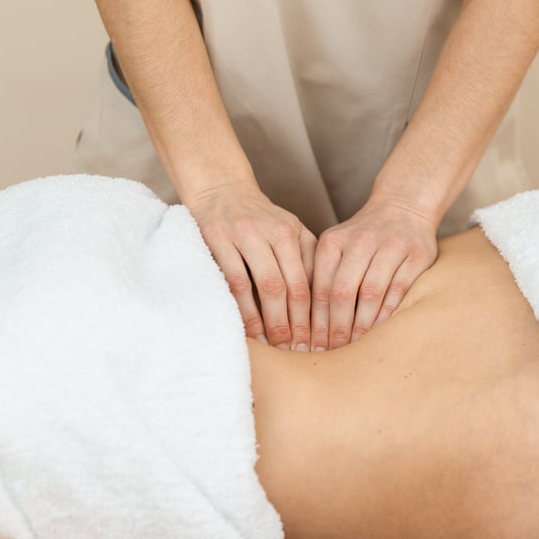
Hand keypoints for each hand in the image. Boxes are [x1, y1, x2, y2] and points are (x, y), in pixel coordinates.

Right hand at [185, 180, 316, 349]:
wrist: (220, 190)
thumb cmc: (259, 218)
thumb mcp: (288, 229)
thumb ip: (306, 257)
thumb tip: (322, 300)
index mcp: (289, 232)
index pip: (305, 280)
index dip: (311, 313)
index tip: (315, 338)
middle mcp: (268, 232)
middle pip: (286, 285)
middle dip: (292, 321)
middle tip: (296, 348)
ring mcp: (241, 236)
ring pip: (261, 284)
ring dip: (267, 319)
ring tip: (272, 343)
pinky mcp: (216, 241)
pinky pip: (232, 281)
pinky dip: (241, 308)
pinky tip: (247, 327)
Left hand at [311, 198, 437, 350]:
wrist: (403, 207)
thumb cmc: (362, 238)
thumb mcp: (336, 247)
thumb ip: (321, 277)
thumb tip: (305, 324)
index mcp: (333, 241)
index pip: (320, 287)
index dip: (316, 320)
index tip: (313, 344)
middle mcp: (361, 240)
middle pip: (343, 291)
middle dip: (336, 327)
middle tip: (333, 351)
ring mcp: (391, 245)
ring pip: (371, 292)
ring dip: (362, 324)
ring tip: (355, 345)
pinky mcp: (416, 254)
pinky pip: (398, 290)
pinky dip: (387, 313)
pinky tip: (379, 331)